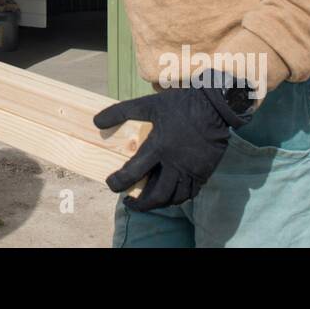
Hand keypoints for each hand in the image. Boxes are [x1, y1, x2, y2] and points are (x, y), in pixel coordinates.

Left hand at [93, 70, 255, 211]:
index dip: (119, 182)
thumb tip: (96, 122)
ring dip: (159, 203)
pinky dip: (178, 197)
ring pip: (175, 197)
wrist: (213, 105)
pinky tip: (170, 194)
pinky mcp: (204, 171)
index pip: (133, 173)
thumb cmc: (179, 104)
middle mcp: (175, 163)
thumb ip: (120, 112)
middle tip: (130, 203)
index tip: (111, 184)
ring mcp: (191, 169)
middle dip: (141, 205)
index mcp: (158, 147)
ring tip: (149, 201)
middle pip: (157, 195)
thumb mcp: (147, 104)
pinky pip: (191, 193)